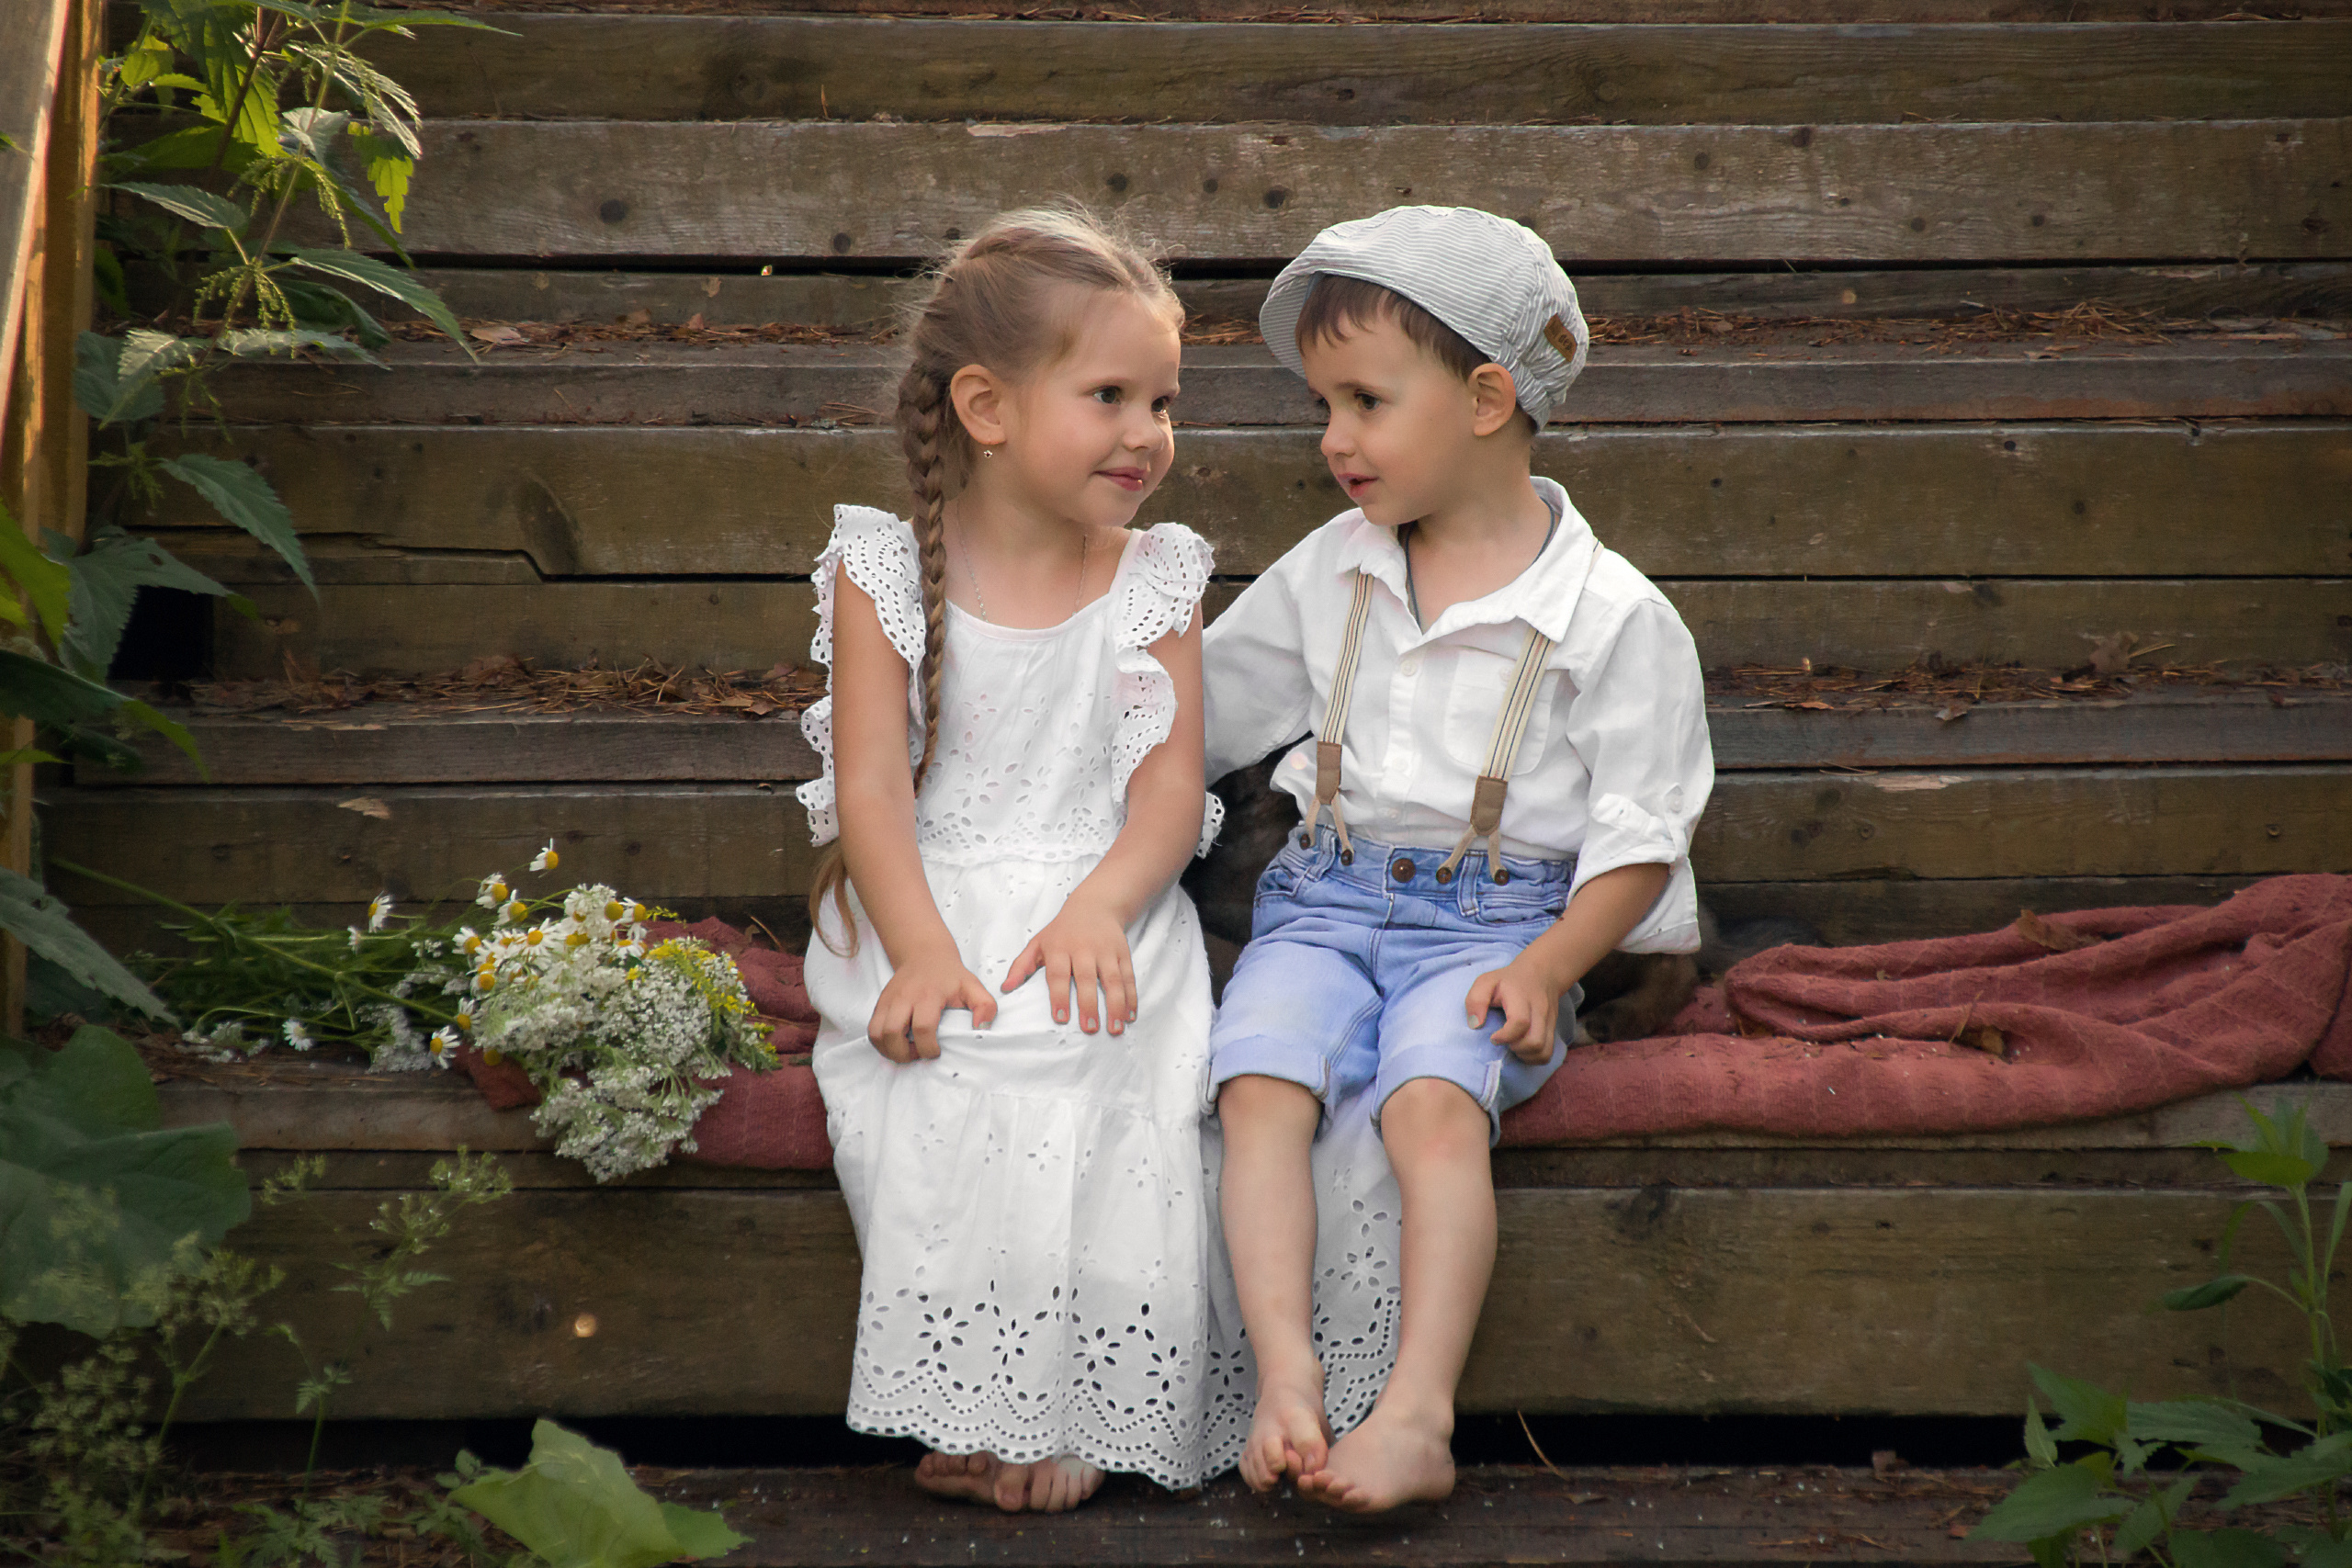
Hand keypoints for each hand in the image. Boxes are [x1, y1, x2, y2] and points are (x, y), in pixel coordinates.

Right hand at [867, 941, 997, 1062]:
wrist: (924, 954)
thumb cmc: (950, 975)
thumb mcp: (972, 986)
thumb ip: (985, 1006)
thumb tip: (982, 1028)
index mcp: (929, 995)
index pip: (923, 1028)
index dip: (929, 1048)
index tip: (936, 1052)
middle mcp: (904, 997)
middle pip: (892, 1032)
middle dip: (903, 1053)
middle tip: (918, 1054)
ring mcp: (888, 1000)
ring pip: (877, 1033)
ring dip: (889, 1050)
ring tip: (906, 1051)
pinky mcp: (880, 1003)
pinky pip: (871, 1029)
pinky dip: (880, 1043)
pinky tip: (896, 1044)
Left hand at [1002, 891, 1136, 1035]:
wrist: (1096, 905)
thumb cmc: (1062, 930)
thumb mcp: (1038, 943)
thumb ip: (1021, 965)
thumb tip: (1005, 989)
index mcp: (1060, 948)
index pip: (1058, 974)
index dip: (1060, 996)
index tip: (1061, 1018)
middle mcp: (1084, 949)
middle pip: (1087, 978)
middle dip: (1089, 1005)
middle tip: (1089, 1029)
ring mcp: (1106, 951)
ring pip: (1112, 980)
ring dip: (1116, 1005)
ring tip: (1115, 1028)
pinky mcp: (1123, 953)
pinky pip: (1128, 977)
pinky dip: (1131, 997)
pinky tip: (1130, 1015)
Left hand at [1464, 954, 1570, 1062]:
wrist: (1542, 974)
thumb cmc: (1508, 981)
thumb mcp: (1486, 982)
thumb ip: (1476, 1000)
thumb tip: (1475, 1025)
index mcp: (1521, 997)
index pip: (1520, 1022)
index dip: (1505, 1036)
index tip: (1493, 1037)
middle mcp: (1539, 1010)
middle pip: (1535, 1042)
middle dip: (1516, 1048)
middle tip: (1504, 1041)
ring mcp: (1549, 1021)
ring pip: (1543, 1051)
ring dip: (1525, 1055)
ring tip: (1513, 1045)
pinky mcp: (1553, 1029)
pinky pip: (1548, 1053)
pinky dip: (1534, 1057)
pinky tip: (1522, 1048)